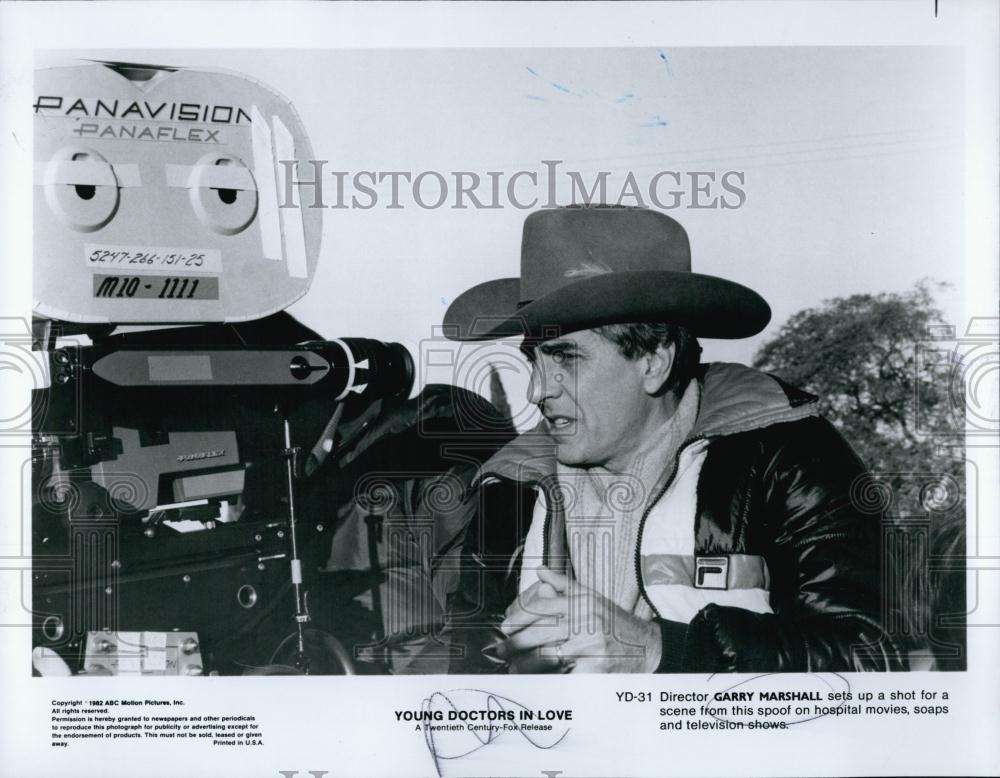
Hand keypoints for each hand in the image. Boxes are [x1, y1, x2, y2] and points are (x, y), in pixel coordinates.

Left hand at [496, 567, 661, 672]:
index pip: (542, 607)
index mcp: (581, 602)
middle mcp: (585, 621)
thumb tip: (540, 571)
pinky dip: (549, 678)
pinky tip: (537, 680)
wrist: (645, 645)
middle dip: (517, 643)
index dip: (520, 618)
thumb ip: (563, 584)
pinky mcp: (596, 667)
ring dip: (527, 663)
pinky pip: (566, 675)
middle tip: (501, 650)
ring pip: (549, 655)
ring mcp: (591, 645)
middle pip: (541, 632)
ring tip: (513, 667)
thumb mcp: (590, 596)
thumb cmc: (613, 621)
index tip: (504, 627)